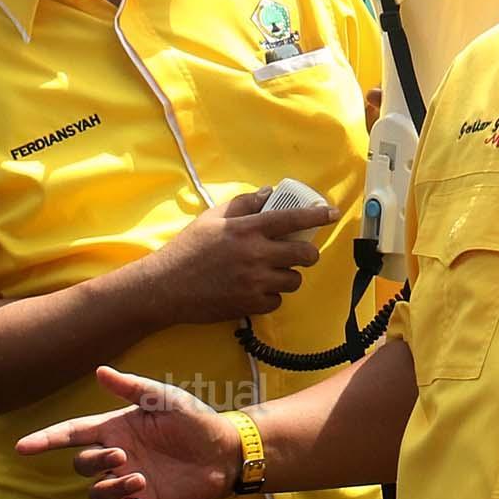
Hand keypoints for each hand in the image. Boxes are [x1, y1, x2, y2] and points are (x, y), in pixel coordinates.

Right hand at [15, 366, 238, 498]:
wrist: (223, 454)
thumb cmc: (196, 421)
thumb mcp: (166, 399)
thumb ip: (132, 388)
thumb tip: (99, 370)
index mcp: (116, 428)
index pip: (71, 434)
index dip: (45, 440)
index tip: (22, 448)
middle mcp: (117, 455)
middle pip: (81, 464)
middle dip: (94, 462)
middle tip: (125, 457)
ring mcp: (127, 481)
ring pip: (94, 492)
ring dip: (110, 489)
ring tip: (139, 481)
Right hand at [142, 188, 335, 324]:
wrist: (166, 287)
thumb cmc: (188, 249)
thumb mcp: (211, 218)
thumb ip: (243, 204)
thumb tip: (269, 193)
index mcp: (247, 229)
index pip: (292, 219)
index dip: (317, 215)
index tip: (331, 213)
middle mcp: (255, 254)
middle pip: (304, 255)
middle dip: (308, 254)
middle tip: (301, 254)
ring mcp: (254, 282)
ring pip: (293, 280)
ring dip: (288, 276)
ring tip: (272, 273)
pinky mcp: (250, 305)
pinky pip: (277, 301)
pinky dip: (271, 296)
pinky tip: (256, 290)